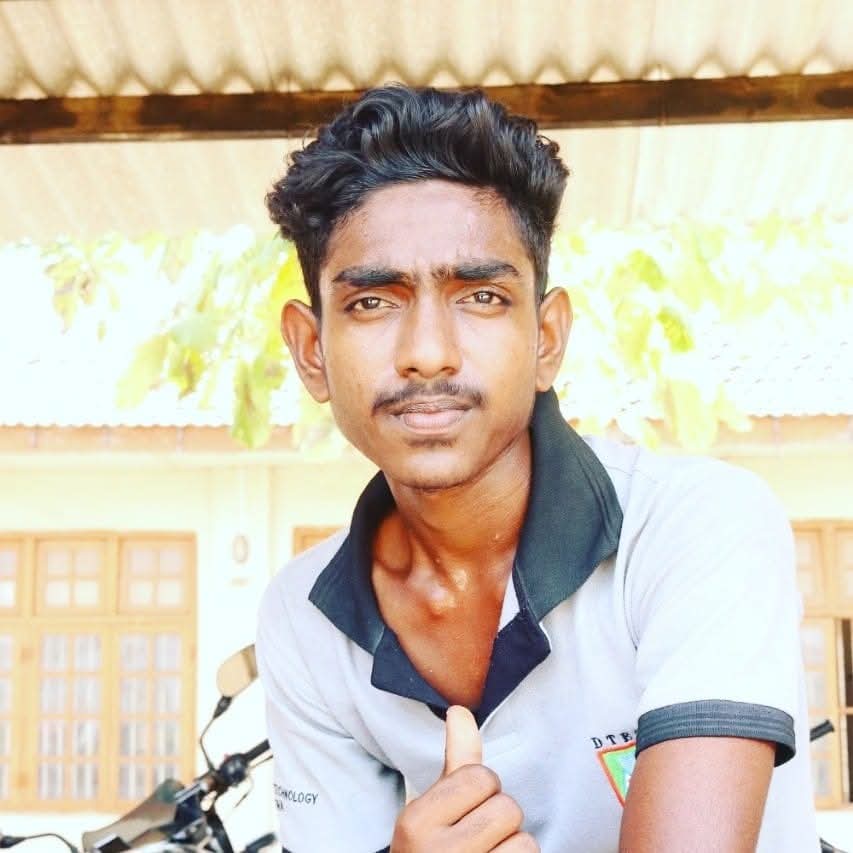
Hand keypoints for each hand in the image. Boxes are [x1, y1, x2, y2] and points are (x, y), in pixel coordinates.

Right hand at [390, 705, 537, 851]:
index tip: (465, 812)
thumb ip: (455, 762)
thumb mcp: (434, 809)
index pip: (481, 776)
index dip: (483, 791)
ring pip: (524, 841)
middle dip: (500, 821)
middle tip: (478, 840)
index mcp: (416, 821)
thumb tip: (459, 711)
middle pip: (506, 808)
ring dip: (513, 849)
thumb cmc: (433, 851)